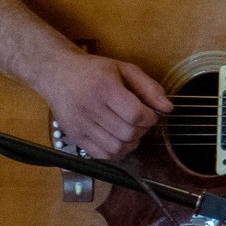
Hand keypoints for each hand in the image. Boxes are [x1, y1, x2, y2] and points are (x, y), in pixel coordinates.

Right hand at [36, 50, 168, 158]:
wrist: (57, 73)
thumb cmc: (93, 70)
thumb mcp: (124, 69)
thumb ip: (149, 87)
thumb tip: (168, 108)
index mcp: (104, 89)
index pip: (136, 115)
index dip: (151, 118)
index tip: (150, 113)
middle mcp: (90, 108)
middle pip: (128, 133)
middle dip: (142, 130)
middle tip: (140, 121)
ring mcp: (80, 125)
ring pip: (117, 148)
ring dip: (131, 142)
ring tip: (130, 129)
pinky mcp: (74, 136)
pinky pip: (102, 155)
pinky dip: (116, 152)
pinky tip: (118, 139)